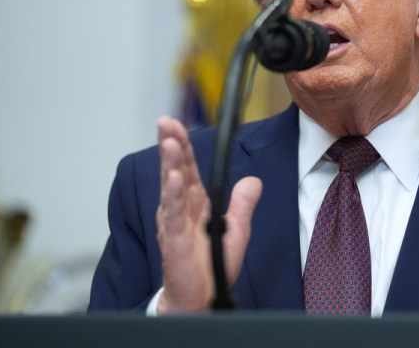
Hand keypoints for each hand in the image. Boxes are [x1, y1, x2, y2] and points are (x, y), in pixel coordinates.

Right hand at [155, 116, 262, 312]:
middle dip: (171, 144)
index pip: (188, 168)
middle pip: (176, 170)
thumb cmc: (212, 266)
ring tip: (168, 141)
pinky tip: (173, 178)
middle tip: (165, 121)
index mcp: (196, 203)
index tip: (176, 123)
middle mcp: (182, 209)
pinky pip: (173, 214)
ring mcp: (175, 223)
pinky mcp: (175, 240)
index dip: (183, 145)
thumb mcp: (236, 229)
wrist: (200, 298)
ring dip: (170, 163)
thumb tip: (254, 180)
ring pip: (172, 187)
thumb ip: (242, 203)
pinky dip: (173, 195)